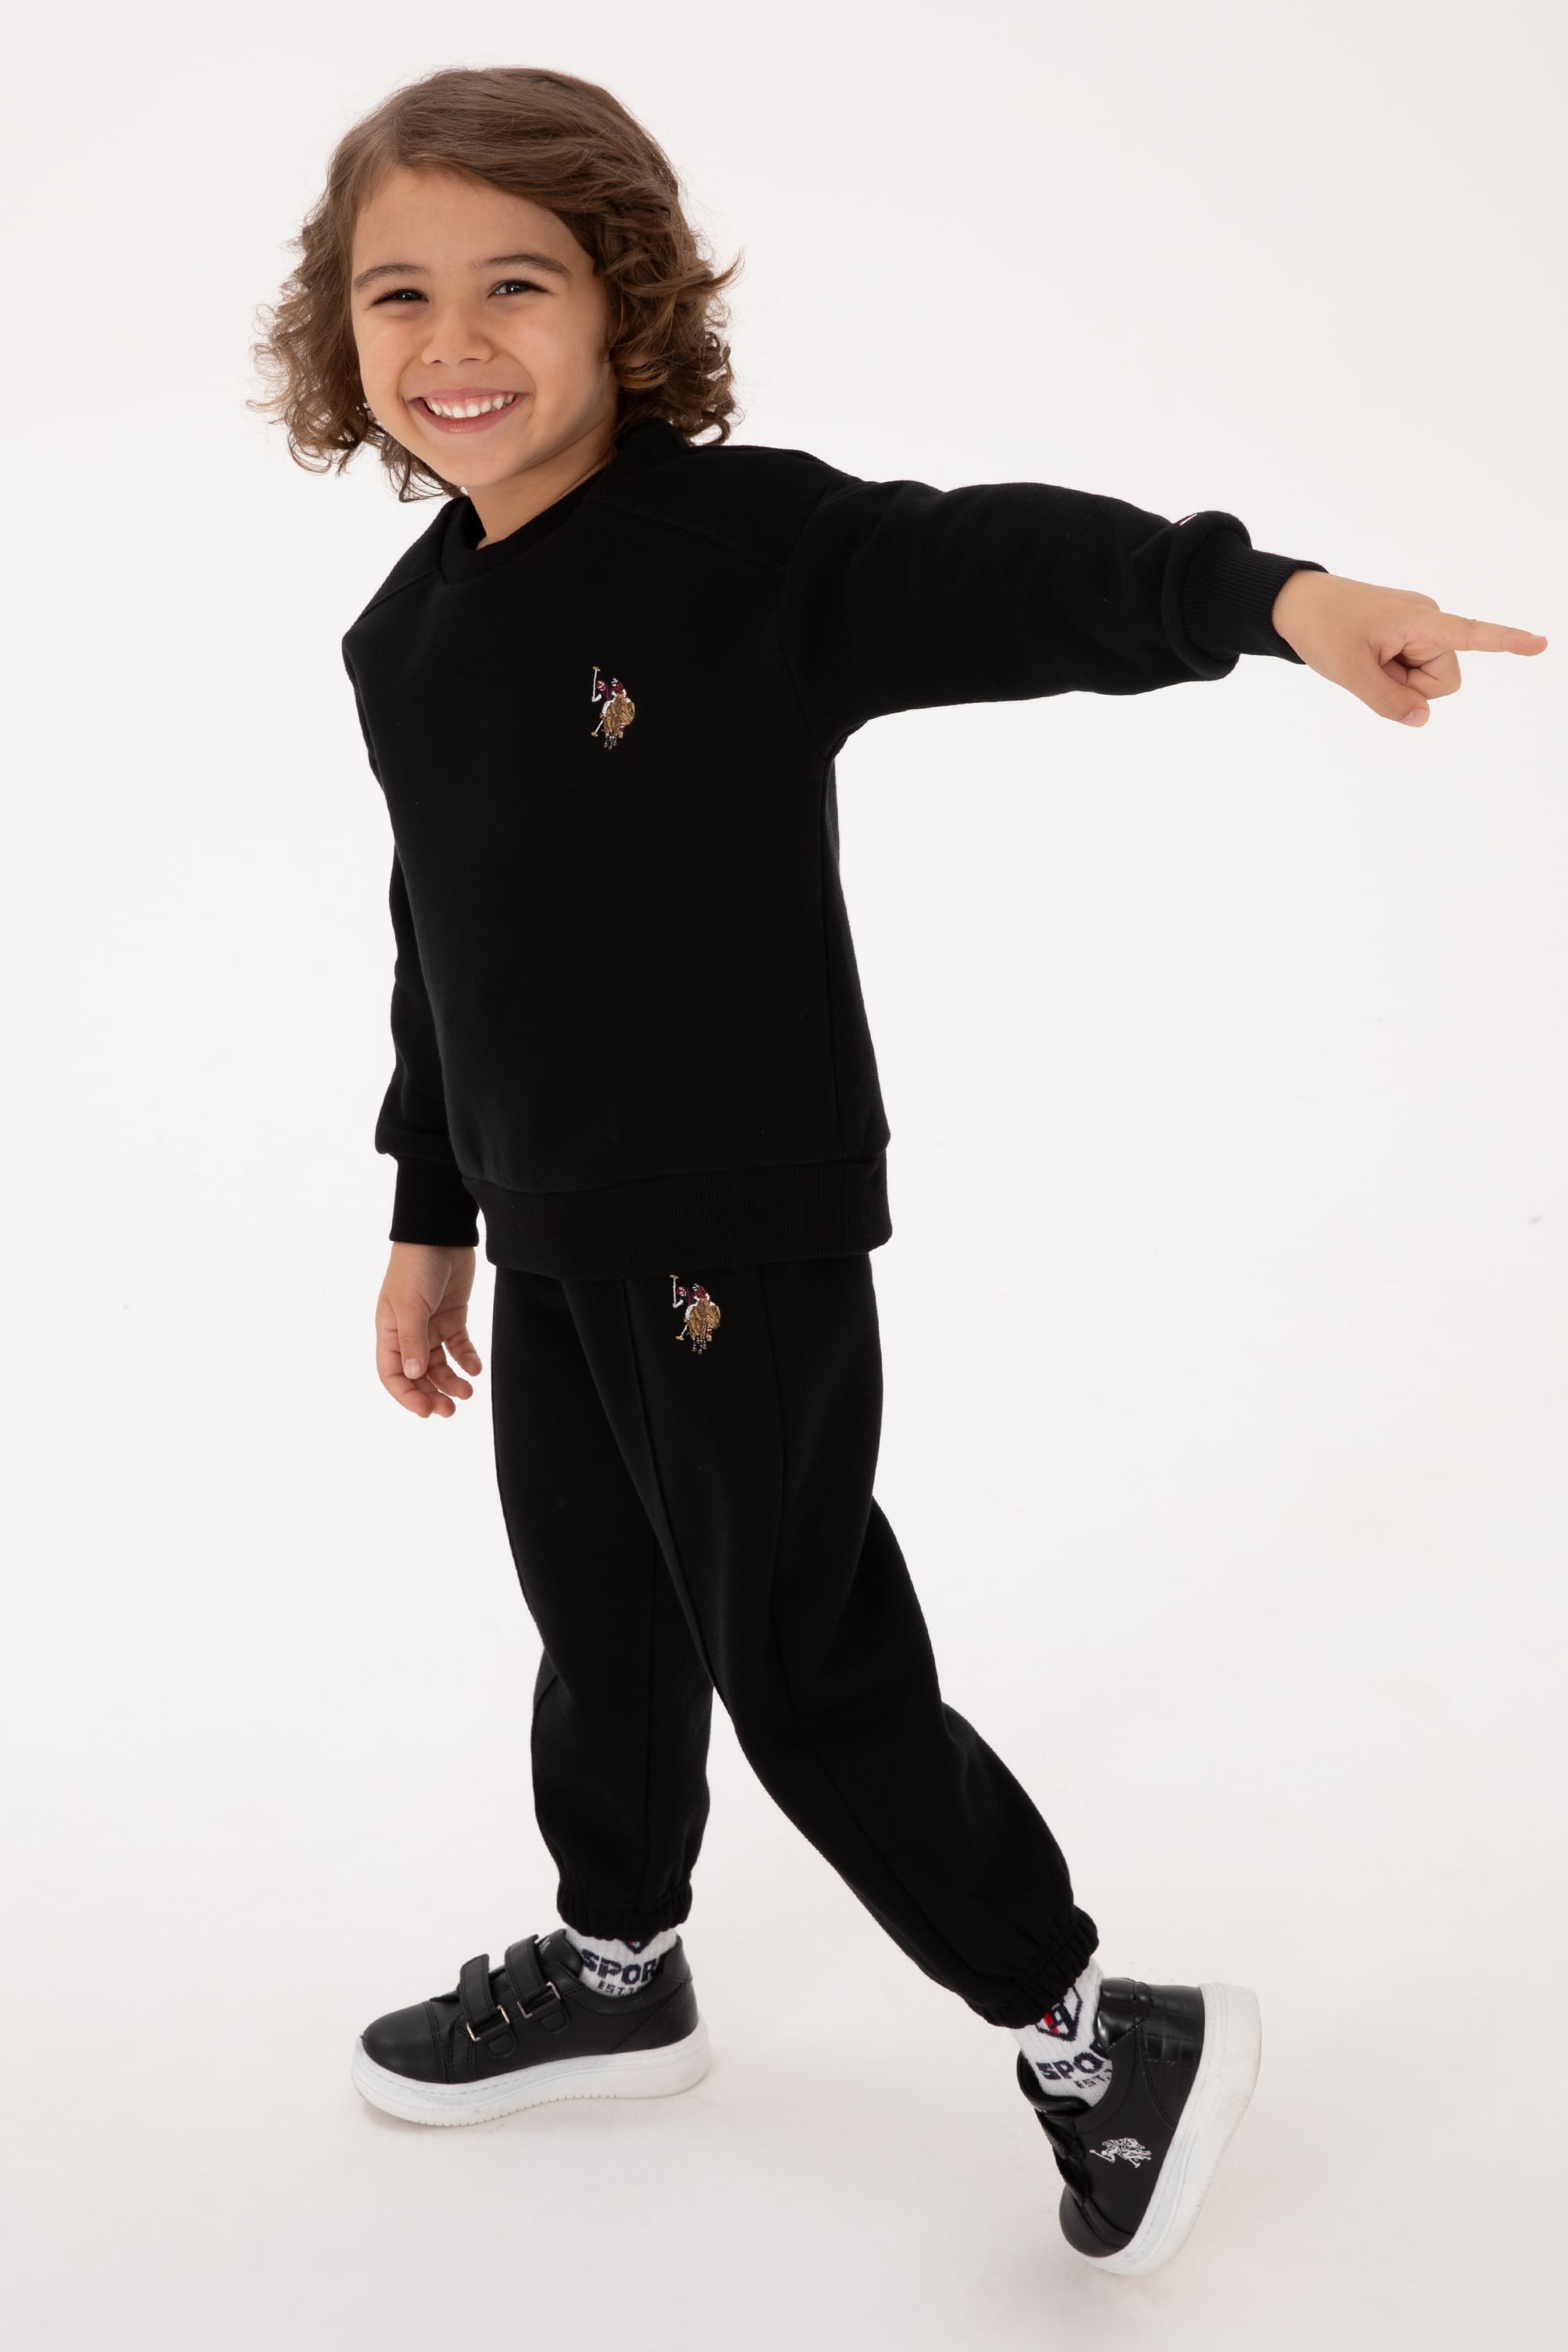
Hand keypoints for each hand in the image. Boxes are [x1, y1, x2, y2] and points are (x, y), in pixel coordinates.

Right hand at [375, 1242, 483, 1419]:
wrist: (440, 1233)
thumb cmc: (415, 1266)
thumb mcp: (410, 1304)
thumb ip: (412, 1340)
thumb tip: (413, 1374)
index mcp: (389, 1332)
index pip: (392, 1374)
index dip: (406, 1395)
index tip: (425, 1410)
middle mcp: (408, 1333)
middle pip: (418, 1374)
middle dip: (432, 1394)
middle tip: (450, 1410)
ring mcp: (431, 1325)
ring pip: (440, 1364)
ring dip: (451, 1381)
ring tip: (467, 1393)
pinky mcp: (453, 1317)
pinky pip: (459, 1346)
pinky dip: (466, 1359)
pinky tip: (474, 1368)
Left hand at [1270, 570, 1545, 725]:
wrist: (1296, 603)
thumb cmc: (1322, 628)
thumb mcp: (1348, 671)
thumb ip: (1387, 700)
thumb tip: (1424, 718)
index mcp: (1420, 620)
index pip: (1470, 634)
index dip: (1506, 642)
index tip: (1541, 644)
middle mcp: (1427, 621)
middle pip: (1444, 681)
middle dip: (1412, 687)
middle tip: (1371, 667)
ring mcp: (1418, 629)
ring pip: (1427, 681)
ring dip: (1398, 681)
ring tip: (1367, 659)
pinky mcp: (1407, 637)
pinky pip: (1411, 671)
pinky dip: (1392, 674)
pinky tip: (1370, 658)